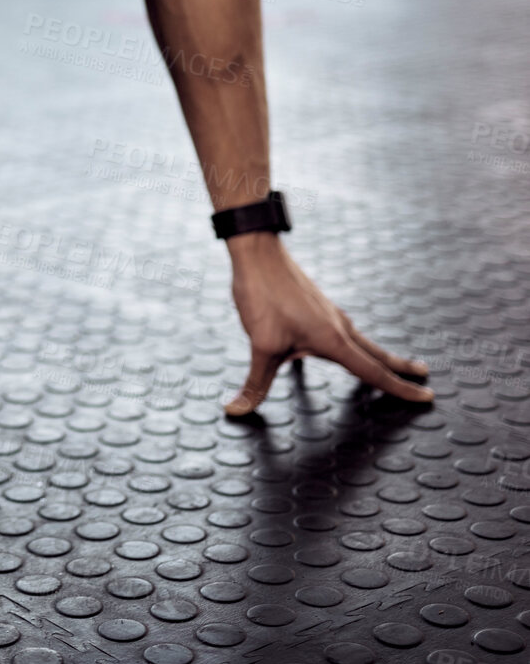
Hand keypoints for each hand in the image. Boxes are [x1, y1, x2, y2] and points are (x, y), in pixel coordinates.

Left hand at [224, 233, 433, 416]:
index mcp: (334, 340)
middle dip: (401, 370)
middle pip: (377, 355)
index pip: (374, 372)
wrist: (257, 252)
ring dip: (378, 357)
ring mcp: (329, 315)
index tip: (427, 398)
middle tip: (426, 380)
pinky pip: (340, 333)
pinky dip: (349, 347)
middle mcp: (339, 326)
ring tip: (390, 367)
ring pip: (361, 343)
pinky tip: (332, 350)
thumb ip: (255, 383)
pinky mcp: (316, 308)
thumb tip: (236, 411)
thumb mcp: (260, 345)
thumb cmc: (263, 294)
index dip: (401, 389)